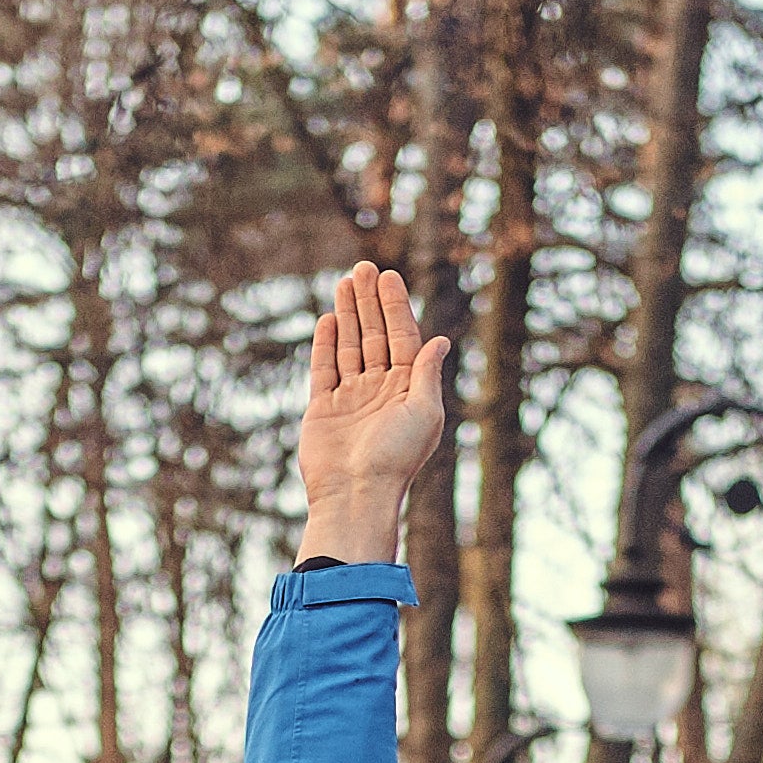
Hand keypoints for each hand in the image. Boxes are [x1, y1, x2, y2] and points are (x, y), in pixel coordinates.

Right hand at [298, 263, 450, 565]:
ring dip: (348, 314)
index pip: (402, 338)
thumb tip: (440, 340)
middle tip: (363, 267)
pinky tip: (328, 318)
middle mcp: (379, 391)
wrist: (356, 494)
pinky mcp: (323, 409)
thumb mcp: (424, 413)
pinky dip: (325, 344)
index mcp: (407, 390)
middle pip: (374, 336)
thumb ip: (426, 374)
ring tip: (344, 281)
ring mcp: (350, 398)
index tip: (388, 277)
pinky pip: (324, 369)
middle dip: (369, 302)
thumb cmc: (397, 459)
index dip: (395, 307)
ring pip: (349, 346)